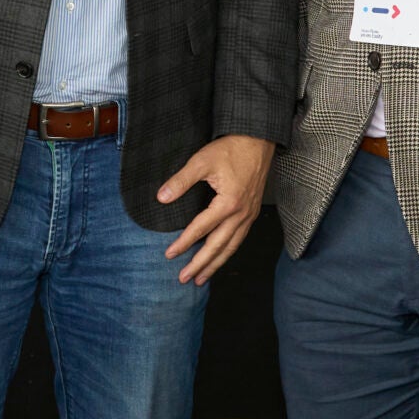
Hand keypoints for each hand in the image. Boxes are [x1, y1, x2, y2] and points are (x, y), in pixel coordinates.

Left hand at [158, 134, 275, 284]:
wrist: (257, 140)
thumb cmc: (230, 149)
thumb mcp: (201, 161)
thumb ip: (181, 181)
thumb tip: (161, 198)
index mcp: (228, 203)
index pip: (201, 229)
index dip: (184, 243)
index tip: (169, 254)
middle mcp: (242, 214)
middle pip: (219, 246)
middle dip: (201, 264)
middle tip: (184, 278)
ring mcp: (249, 215)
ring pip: (232, 246)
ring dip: (216, 264)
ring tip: (201, 278)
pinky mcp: (253, 212)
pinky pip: (239, 239)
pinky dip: (228, 252)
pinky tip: (220, 257)